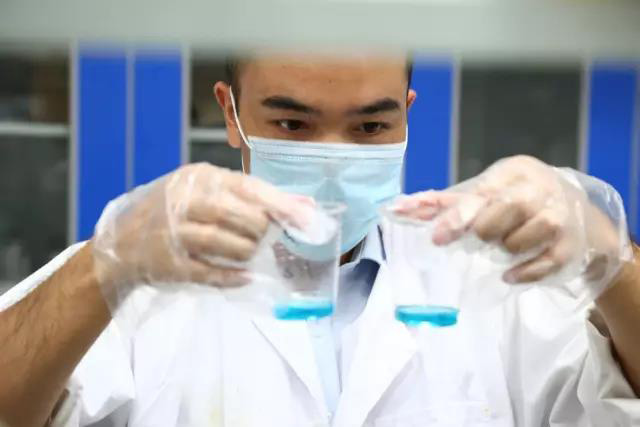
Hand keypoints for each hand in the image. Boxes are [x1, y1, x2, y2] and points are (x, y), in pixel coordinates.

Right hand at [92, 163, 311, 294]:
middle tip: (265, 238)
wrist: (120, 240)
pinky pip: (212, 273)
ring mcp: (176, 233)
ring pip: (229, 245)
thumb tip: (306, 205)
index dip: (282, 205)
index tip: (308, 220)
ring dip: (249, 253)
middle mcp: (186, 201)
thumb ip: (254, 196)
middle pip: (243, 217)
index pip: (250, 188)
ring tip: (250, 253)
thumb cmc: (173, 211)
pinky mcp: (171, 264)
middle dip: (263, 232)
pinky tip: (246, 276)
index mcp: (200, 178)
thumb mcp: (207, 191)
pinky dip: (234, 276)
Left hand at [394, 156, 630, 292]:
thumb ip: (442, 203)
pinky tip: (510, 273)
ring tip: (502, 245)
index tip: (438, 238)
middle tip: (479, 239)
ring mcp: (559, 217)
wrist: (573, 207)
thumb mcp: (483, 192)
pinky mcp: (570, 246)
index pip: (483, 193)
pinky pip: (542, 265)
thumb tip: (396, 208)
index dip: (459, 217)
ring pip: (519, 242)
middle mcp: (539, 189)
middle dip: (484, 232)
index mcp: (513, 172)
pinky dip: (522, 273)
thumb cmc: (514, 199)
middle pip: (502, 215)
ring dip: (504, 249)